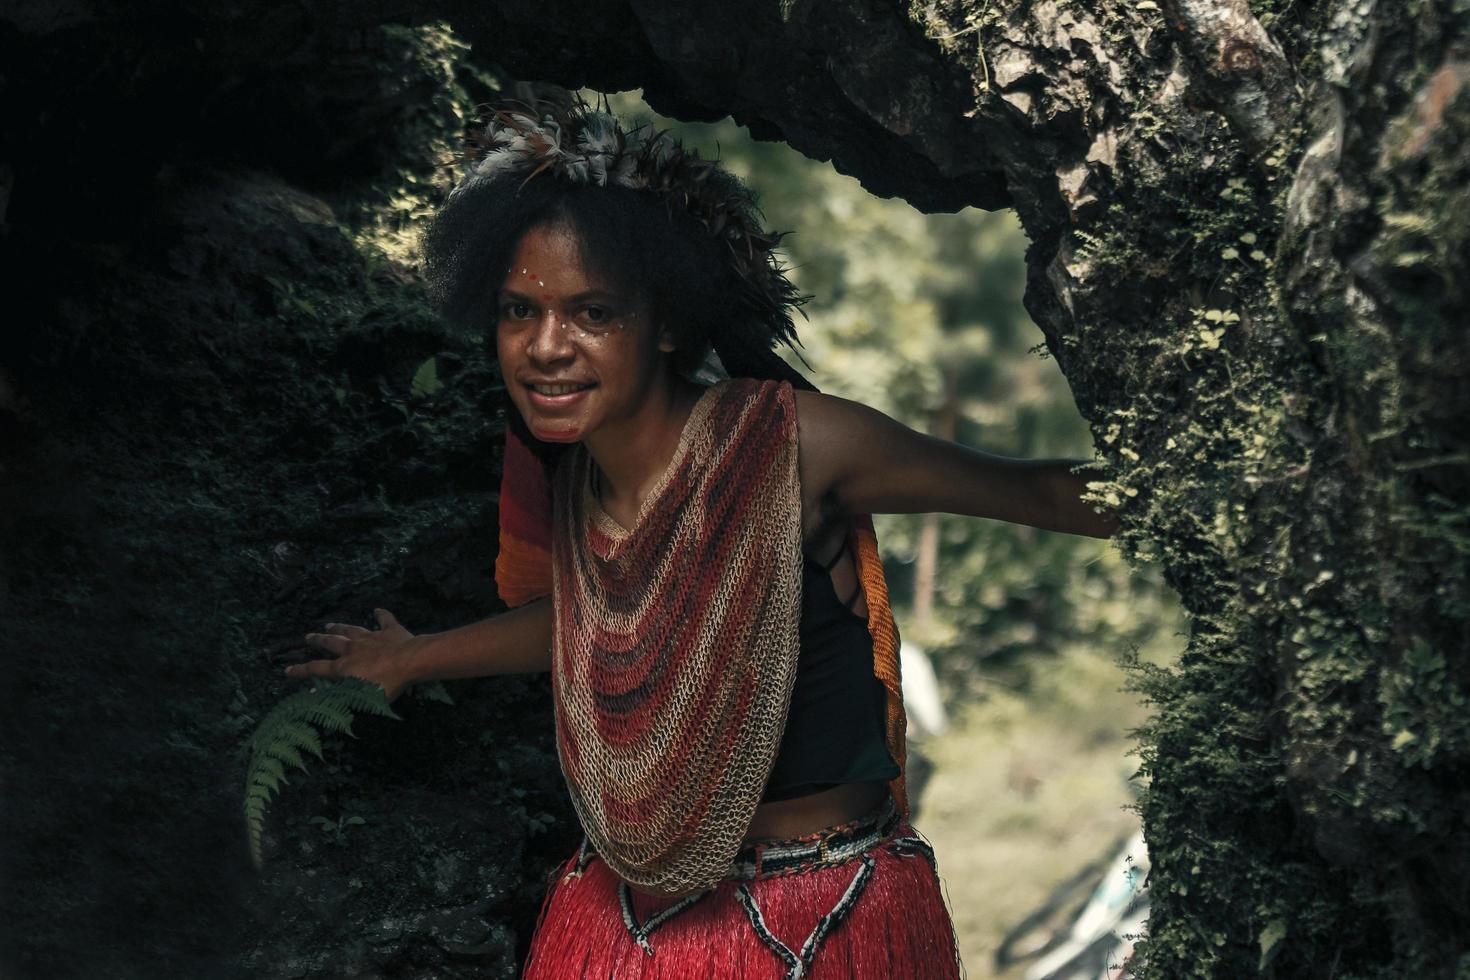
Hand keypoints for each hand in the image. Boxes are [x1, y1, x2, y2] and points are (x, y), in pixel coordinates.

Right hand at [286, 608, 417, 702]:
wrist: (410, 661)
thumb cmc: (386, 684)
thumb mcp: (360, 699)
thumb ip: (337, 698)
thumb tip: (316, 696)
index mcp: (344, 667)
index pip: (317, 669)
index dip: (301, 671)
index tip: (288, 670)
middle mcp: (353, 649)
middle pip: (331, 643)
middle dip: (318, 640)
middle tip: (308, 636)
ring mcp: (371, 637)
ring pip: (351, 630)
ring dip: (340, 627)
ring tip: (330, 624)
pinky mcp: (390, 631)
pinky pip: (384, 620)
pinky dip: (381, 615)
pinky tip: (377, 609)